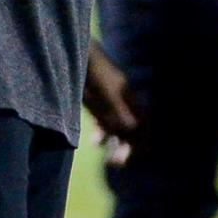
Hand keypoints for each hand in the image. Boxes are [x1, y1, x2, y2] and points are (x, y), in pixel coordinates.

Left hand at [83, 40, 144, 167]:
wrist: (74, 55)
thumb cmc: (93, 73)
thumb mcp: (106, 95)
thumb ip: (119, 114)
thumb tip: (134, 132)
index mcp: (129, 95)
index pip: (143, 119)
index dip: (143, 136)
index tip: (140, 154)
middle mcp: (121, 98)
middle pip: (129, 124)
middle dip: (126, 143)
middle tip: (118, 162)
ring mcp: (108, 99)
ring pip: (115, 124)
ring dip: (112, 140)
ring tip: (107, 156)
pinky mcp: (95, 100)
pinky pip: (103, 120)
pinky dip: (102, 132)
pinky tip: (96, 141)